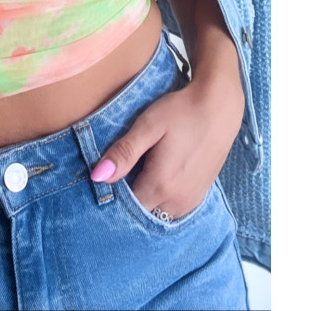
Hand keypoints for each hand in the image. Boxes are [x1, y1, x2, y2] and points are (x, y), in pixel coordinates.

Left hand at [90, 73, 243, 219]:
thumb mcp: (148, 126)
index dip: (114, 194)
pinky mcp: (200, 195)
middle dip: (129, 197)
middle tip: (123, 169)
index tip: (109, 175)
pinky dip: (162, 197)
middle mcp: (177, 201)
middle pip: (142, 211)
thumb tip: (97, 177)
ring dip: (146, 197)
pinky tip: (158, 172)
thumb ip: (124, 153)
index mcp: (161, 186)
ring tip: (140, 169)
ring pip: (158, 211)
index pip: (127, 206)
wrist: (219, 107)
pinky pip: (173, 207)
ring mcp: (191, 201)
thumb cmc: (181, 112)